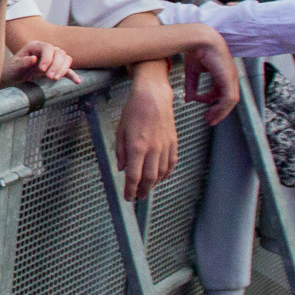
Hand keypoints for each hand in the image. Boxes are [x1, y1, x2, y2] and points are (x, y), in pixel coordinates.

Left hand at [3, 41, 77, 84]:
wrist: (14, 75)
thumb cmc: (12, 69)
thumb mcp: (14, 67)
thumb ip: (22, 62)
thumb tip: (33, 59)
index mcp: (35, 46)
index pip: (47, 47)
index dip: (48, 58)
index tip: (42, 70)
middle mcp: (46, 50)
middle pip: (59, 52)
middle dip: (56, 65)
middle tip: (49, 77)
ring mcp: (52, 58)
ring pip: (65, 59)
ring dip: (63, 69)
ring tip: (54, 79)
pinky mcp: (55, 68)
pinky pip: (67, 69)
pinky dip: (72, 75)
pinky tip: (77, 81)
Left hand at [113, 74, 178, 200]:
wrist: (153, 97)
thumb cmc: (133, 111)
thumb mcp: (120, 130)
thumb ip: (120, 151)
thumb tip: (121, 168)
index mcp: (137, 147)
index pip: (133, 176)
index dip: (130, 189)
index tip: (127, 197)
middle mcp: (153, 149)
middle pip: (149, 178)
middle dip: (143, 191)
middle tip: (137, 196)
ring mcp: (165, 147)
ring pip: (162, 173)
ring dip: (154, 184)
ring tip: (147, 188)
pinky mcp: (173, 143)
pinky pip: (172, 163)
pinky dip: (166, 173)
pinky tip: (161, 177)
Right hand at [181, 34, 238, 123]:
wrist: (199, 40)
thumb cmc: (196, 51)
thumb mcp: (192, 72)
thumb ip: (191, 86)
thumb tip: (188, 100)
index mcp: (223, 73)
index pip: (222, 92)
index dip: (212, 101)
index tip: (201, 107)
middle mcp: (230, 76)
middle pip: (229, 99)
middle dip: (219, 111)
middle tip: (209, 120)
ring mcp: (231, 77)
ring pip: (230, 101)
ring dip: (220, 111)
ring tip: (210, 118)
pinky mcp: (229, 79)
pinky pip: (229, 98)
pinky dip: (221, 106)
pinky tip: (211, 109)